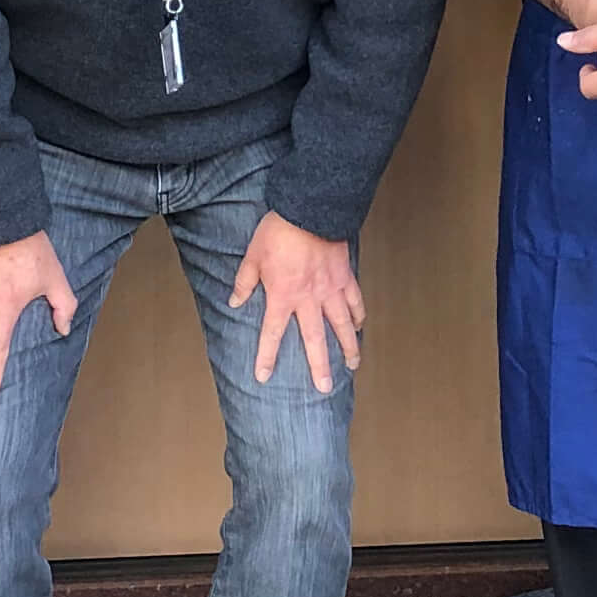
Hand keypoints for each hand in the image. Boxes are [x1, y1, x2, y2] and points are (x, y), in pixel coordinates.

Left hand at [229, 210, 366, 390]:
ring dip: (348, 347)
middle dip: (319, 366)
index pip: (273, 334)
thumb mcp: (252, 256)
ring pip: (342, 325)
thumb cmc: (278, 232)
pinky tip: (360, 326)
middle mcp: (309, 299)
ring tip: (352, 365)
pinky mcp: (345, 277)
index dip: (267, 357)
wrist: (309, 209)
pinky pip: (355, 301)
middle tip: (323, 387)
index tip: (264, 377)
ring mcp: (331, 290)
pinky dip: (359, 315)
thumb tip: (236, 302)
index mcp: (283, 296)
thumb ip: (244, 283)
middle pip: (315, 340)